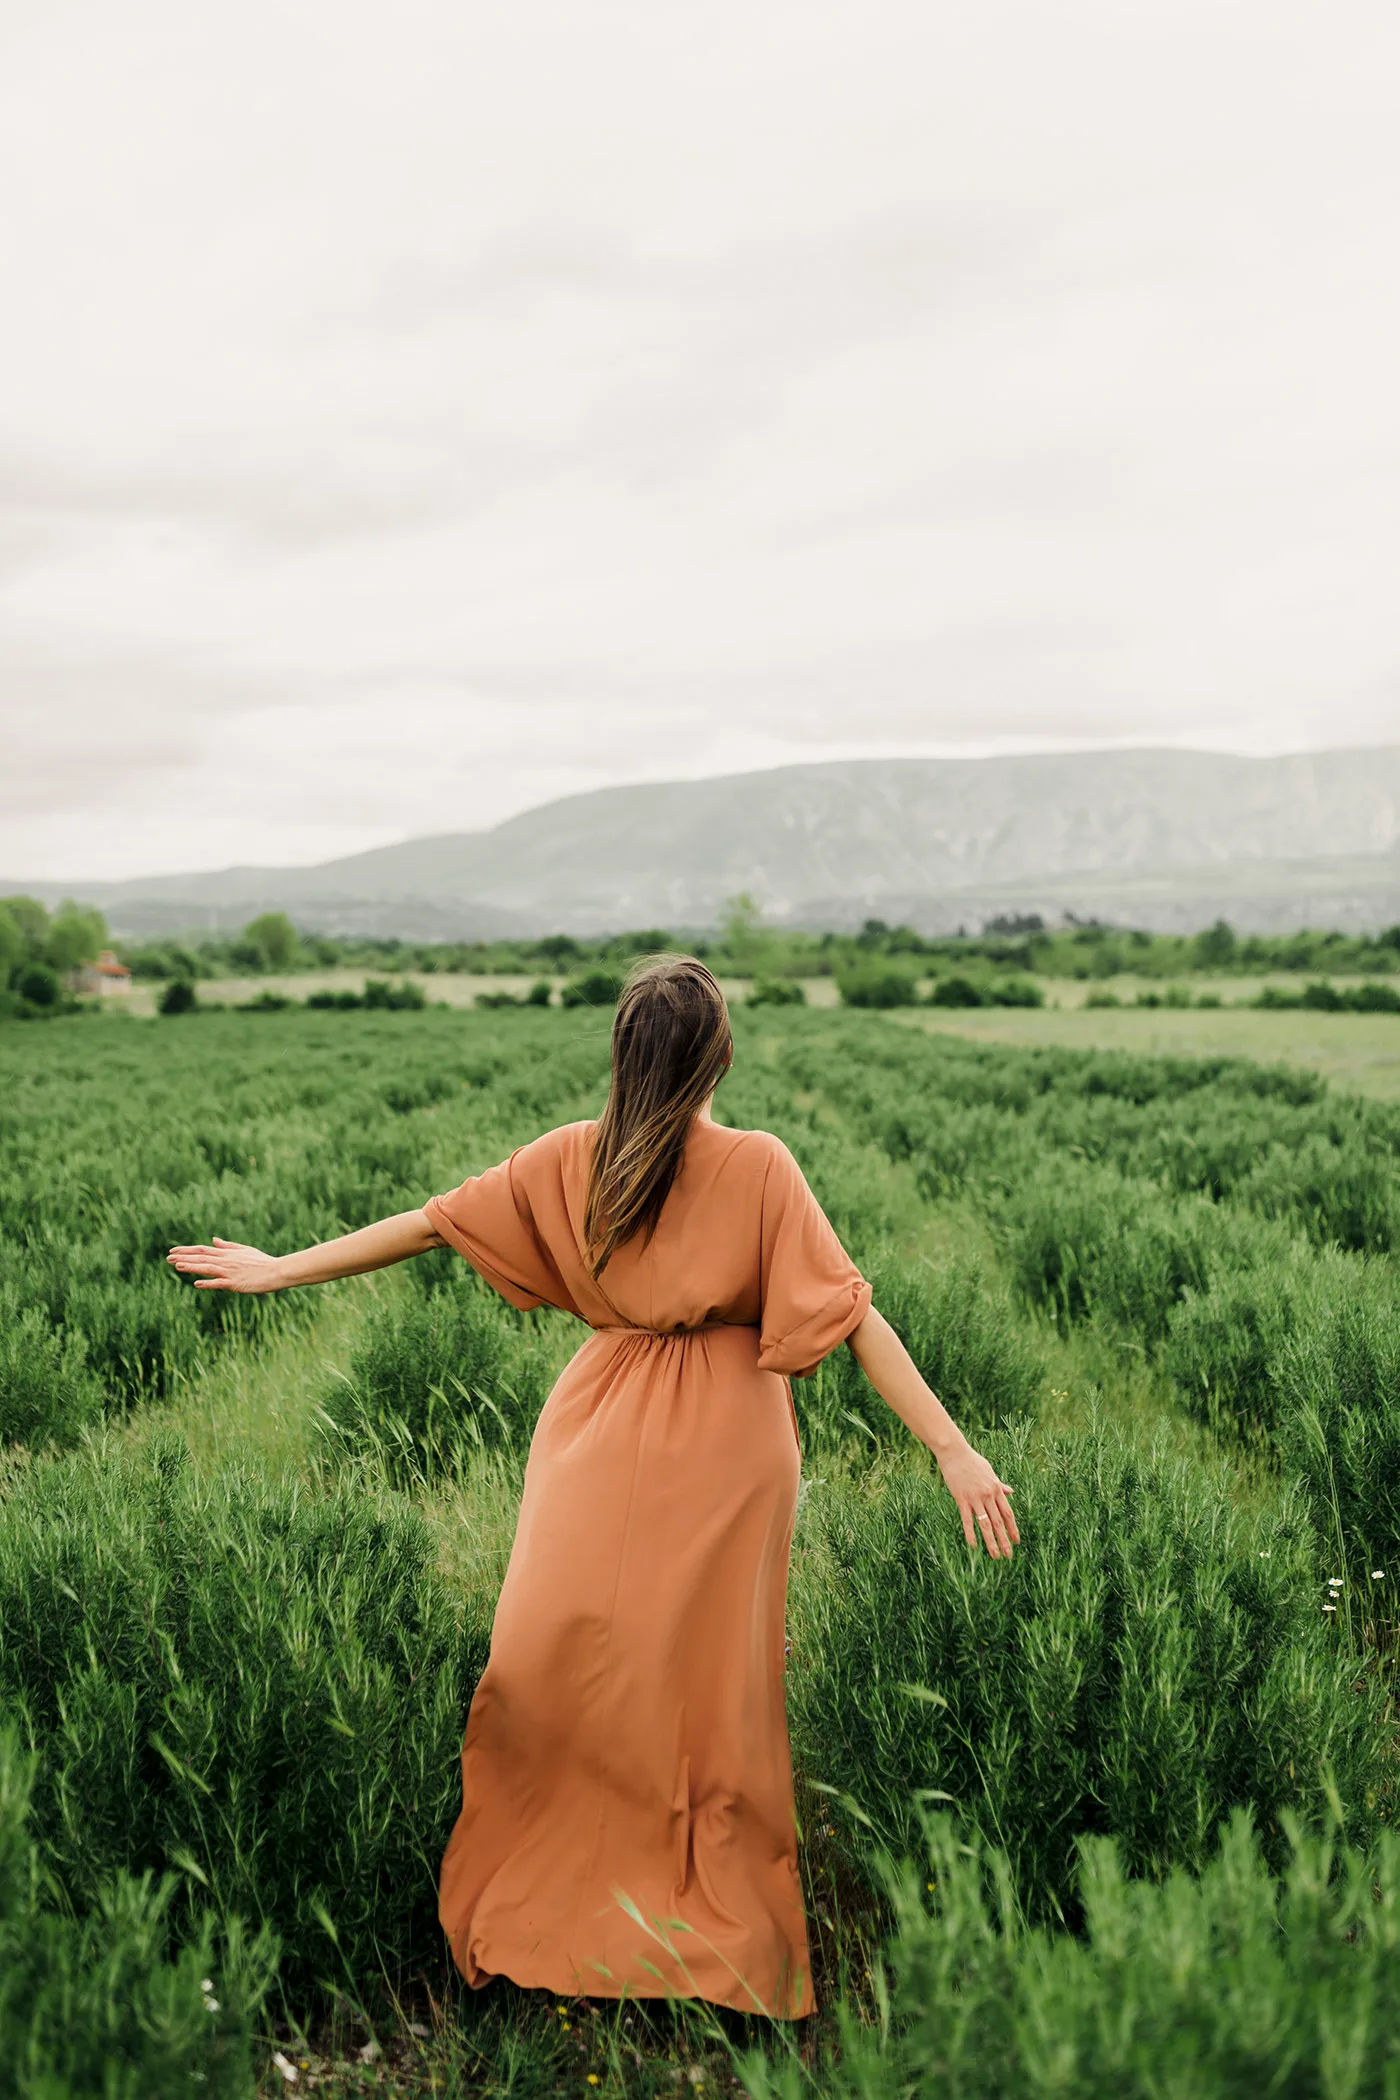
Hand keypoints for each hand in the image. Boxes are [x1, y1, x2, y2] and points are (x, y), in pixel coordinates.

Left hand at [166, 1239, 282, 1292]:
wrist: (277, 1271)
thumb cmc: (262, 1262)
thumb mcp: (244, 1250)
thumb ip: (228, 1246)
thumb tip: (213, 1240)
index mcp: (227, 1253)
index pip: (203, 1250)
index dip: (187, 1250)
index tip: (173, 1251)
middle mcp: (226, 1261)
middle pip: (201, 1257)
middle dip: (183, 1257)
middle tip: (167, 1257)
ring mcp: (230, 1272)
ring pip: (207, 1267)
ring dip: (191, 1266)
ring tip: (176, 1266)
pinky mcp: (235, 1283)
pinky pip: (219, 1283)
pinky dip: (208, 1283)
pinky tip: (196, 1283)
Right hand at [935, 1437, 1018, 1557]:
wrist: (954, 1452)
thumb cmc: (972, 1461)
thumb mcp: (990, 1471)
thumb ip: (1000, 1484)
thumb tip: (1011, 1492)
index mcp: (996, 1489)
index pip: (1008, 1513)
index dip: (1013, 1528)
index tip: (1017, 1541)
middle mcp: (988, 1495)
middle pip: (999, 1522)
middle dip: (1004, 1540)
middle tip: (1008, 1555)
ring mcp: (975, 1498)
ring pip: (986, 1524)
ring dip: (991, 1542)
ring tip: (995, 1555)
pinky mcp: (961, 1499)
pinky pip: (967, 1520)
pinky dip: (971, 1534)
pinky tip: (974, 1545)